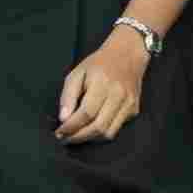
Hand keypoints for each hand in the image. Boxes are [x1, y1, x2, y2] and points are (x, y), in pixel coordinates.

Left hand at [52, 28, 153, 144]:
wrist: (128, 54)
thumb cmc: (99, 63)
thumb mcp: (76, 73)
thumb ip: (68, 96)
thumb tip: (63, 119)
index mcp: (103, 84)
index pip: (86, 113)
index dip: (70, 127)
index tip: (58, 132)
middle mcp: (119, 95)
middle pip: (98, 127)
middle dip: (78, 137)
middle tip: (64, 138)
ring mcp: (129, 103)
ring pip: (109, 133)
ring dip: (90, 138)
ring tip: (76, 135)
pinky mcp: (134, 109)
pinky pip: (116, 128)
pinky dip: (101, 132)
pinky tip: (91, 126)